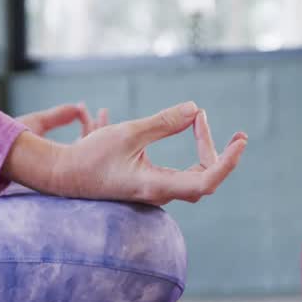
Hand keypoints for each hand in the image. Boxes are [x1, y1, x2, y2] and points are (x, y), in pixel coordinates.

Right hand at [7, 102, 247, 205]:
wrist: (61, 176)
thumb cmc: (89, 157)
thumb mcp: (128, 133)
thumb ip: (163, 123)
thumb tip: (195, 108)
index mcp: (155, 185)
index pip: (206, 180)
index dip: (228, 162)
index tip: (240, 140)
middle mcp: (159, 193)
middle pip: (205, 178)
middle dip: (220, 153)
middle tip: (219, 125)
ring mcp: (155, 192)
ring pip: (195, 178)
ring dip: (206, 152)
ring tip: (204, 123)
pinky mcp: (149, 186)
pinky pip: (183, 174)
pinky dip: (193, 155)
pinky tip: (191, 130)